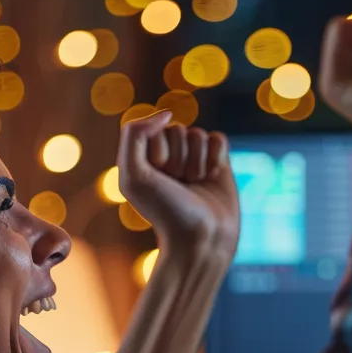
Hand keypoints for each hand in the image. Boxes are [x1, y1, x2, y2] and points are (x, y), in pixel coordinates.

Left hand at [116, 110, 239, 259]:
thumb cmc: (164, 211)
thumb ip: (134, 135)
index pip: (156, 129)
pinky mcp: (217, 162)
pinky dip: (216, 158)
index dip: (160, 154)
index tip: (160, 180)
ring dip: (198, 162)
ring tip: (195, 186)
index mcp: (145, 156)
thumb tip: (167, 113)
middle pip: (179, 130)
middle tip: (179, 186)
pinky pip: (218, 139)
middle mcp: (169, 154)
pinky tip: (212, 178)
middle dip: (180, 159)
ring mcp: (194, 157)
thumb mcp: (133, 176)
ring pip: (199, 135)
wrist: (200, 239)